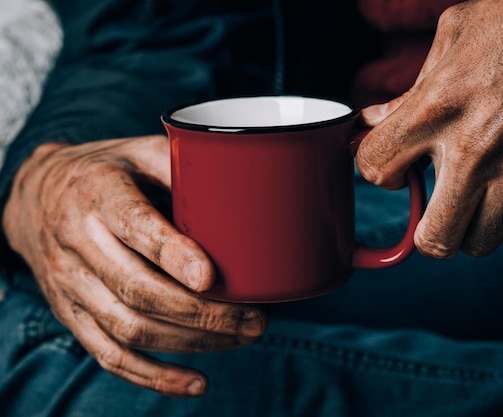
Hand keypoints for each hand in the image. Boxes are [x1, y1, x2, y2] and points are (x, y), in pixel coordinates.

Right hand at [3, 135, 266, 396]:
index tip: (212, 277)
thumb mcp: (140, 150)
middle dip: (202, 312)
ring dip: (191, 342)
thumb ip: (186, 165)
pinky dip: (154, 376)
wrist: (36, 196)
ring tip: (243, 336)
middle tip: (254, 317)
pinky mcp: (72, 315)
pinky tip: (196, 382)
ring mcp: (70, 285)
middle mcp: (76, 241)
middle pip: (137, 289)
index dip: (172, 254)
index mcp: (97, 192)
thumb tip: (246, 189)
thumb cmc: (105, 170)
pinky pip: (110, 355)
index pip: (133, 226)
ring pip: (129, 328)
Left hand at [356, 0, 502, 257]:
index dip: (378, 172)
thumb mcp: (456, 36)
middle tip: (437, 206)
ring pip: (476, 244)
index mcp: (437, 105)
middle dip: (427, 228)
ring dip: (472, 226)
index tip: (396, 168)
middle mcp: (475, 149)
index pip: (375, 167)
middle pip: (432, 238)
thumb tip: (373, 121)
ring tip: (480, 195)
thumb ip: (410, 89)